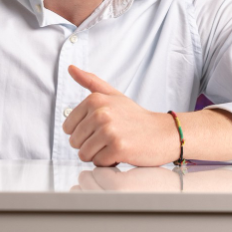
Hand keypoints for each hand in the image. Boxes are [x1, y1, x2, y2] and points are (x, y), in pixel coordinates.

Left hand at [62, 65, 179, 166]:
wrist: (163, 133)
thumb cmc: (136, 116)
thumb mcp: (112, 95)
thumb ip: (90, 81)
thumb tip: (70, 68)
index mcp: (94, 100)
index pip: (68, 127)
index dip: (82, 133)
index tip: (98, 129)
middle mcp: (100, 113)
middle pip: (75, 142)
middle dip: (90, 145)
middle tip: (108, 138)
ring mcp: (109, 130)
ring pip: (84, 154)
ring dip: (98, 155)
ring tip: (113, 145)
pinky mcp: (118, 148)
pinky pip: (98, 163)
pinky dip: (108, 162)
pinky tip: (121, 152)